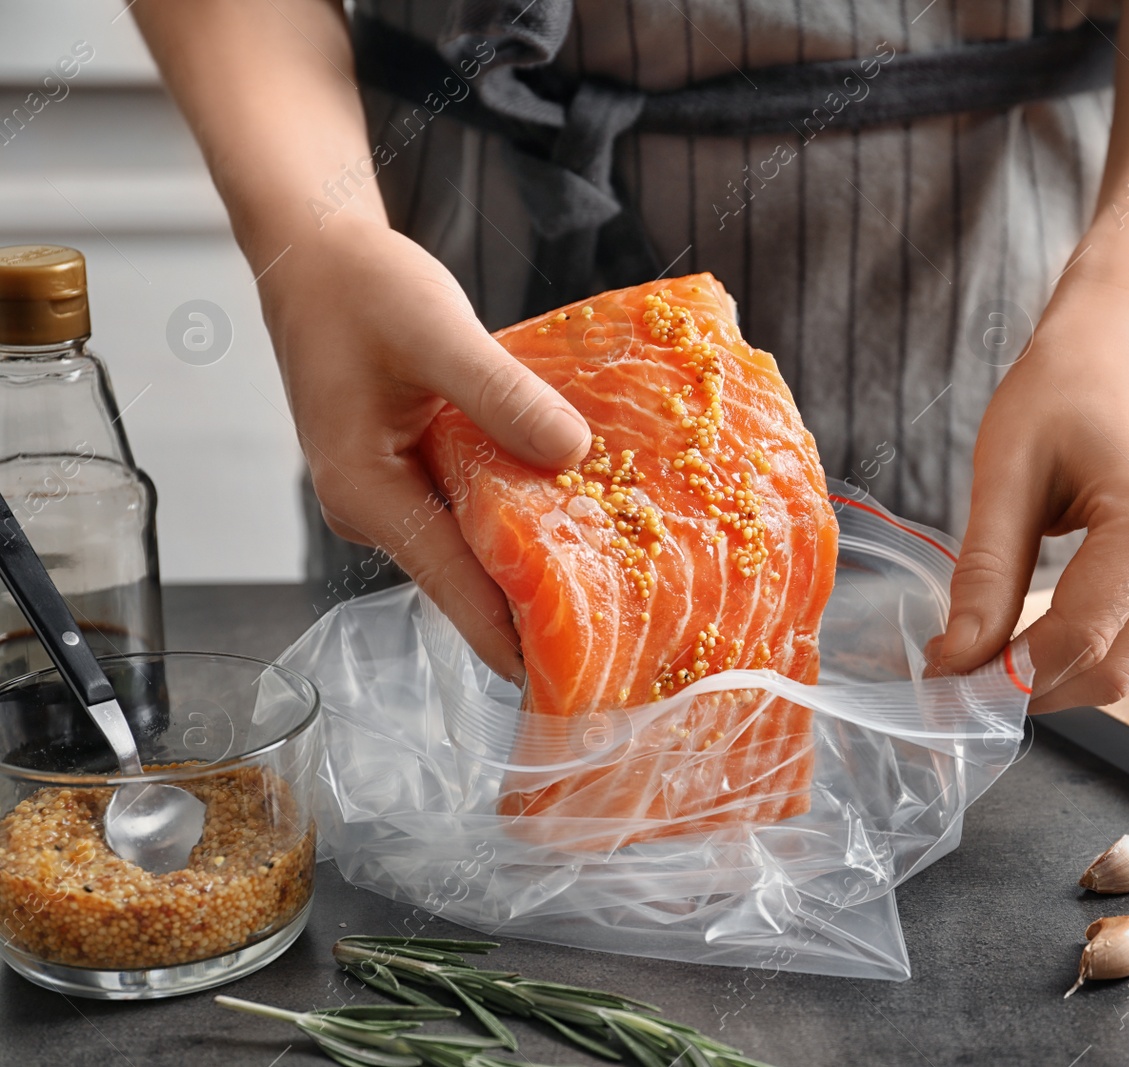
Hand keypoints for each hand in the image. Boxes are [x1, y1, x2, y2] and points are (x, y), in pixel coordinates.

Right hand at [260, 216, 589, 680]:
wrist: (313, 252)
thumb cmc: (359, 288)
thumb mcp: (437, 332)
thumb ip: (502, 395)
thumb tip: (571, 451)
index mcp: (368, 493)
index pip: (456, 588)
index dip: (516, 634)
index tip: (572, 680)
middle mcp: (377, 508)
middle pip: (469, 576)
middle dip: (539, 601)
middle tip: (622, 630)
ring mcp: (395, 491)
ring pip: (476, 539)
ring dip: (536, 554)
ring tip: (617, 578)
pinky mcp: (414, 467)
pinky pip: (474, 503)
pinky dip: (522, 508)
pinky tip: (578, 506)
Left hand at [935, 271, 1128, 710]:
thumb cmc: (1068, 379)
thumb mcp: (1006, 467)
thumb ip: (985, 571)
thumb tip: (957, 660)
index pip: (1077, 638)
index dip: (1004, 675)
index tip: (941, 682)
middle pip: (1111, 669)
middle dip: (1030, 688)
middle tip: (955, 680)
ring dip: (1057, 673)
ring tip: (985, 655)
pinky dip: (1086, 645)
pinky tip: (1031, 629)